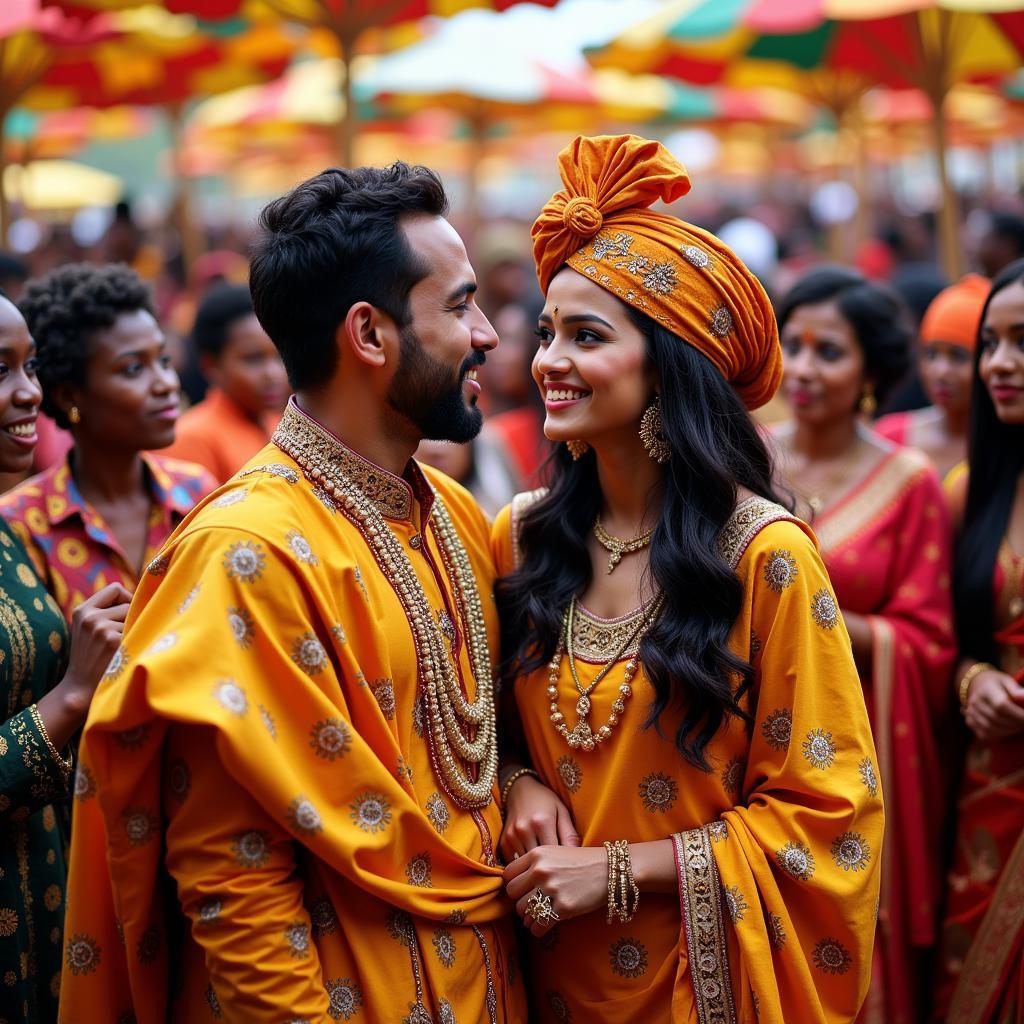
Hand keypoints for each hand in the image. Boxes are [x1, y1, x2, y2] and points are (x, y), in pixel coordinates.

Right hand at [59, 583, 132, 713]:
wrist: (80, 688)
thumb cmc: (91, 658)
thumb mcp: (89, 629)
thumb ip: (105, 611)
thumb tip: (145, 594)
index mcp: (82, 610)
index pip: (115, 589)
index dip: (127, 598)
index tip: (130, 612)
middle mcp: (90, 616)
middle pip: (129, 603)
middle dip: (132, 618)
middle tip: (123, 638)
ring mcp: (101, 628)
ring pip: (135, 618)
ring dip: (135, 631)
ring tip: (121, 648)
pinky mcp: (114, 640)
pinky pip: (138, 631)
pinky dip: (137, 641)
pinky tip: (125, 654)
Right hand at [498, 775, 578, 861]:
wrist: (520, 790)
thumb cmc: (546, 801)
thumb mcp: (562, 811)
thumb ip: (570, 835)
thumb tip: (577, 857)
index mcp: (543, 823)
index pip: (555, 855)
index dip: (562, 863)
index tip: (568, 866)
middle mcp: (524, 830)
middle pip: (539, 863)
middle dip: (549, 868)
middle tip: (557, 869)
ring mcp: (512, 836)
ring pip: (526, 865)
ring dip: (535, 867)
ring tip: (544, 865)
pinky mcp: (503, 842)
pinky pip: (514, 863)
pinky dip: (523, 865)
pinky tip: (531, 859)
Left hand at [503, 845, 607, 936]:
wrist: (610, 870)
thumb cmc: (581, 862)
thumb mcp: (555, 853)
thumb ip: (534, 864)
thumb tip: (512, 884)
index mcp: (537, 854)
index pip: (508, 874)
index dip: (514, 884)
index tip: (521, 890)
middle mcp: (541, 870)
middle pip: (512, 893)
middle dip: (519, 901)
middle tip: (529, 905)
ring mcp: (551, 889)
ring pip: (522, 911)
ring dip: (528, 917)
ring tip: (536, 916)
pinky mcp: (563, 907)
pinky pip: (538, 926)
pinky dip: (537, 929)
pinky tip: (543, 927)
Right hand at [965, 669, 1023, 741]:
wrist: (977, 686)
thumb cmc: (998, 685)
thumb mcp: (1007, 681)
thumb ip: (1017, 690)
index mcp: (986, 689)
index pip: (1001, 705)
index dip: (1017, 714)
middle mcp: (975, 701)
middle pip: (997, 718)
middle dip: (1015, 724)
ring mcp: (971, 712)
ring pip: (991, 728)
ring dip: (1009, 730)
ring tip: (1017, 726)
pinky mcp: (970, 721)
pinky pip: (985, 734)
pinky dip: (998, 735)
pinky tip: (1006, 729)